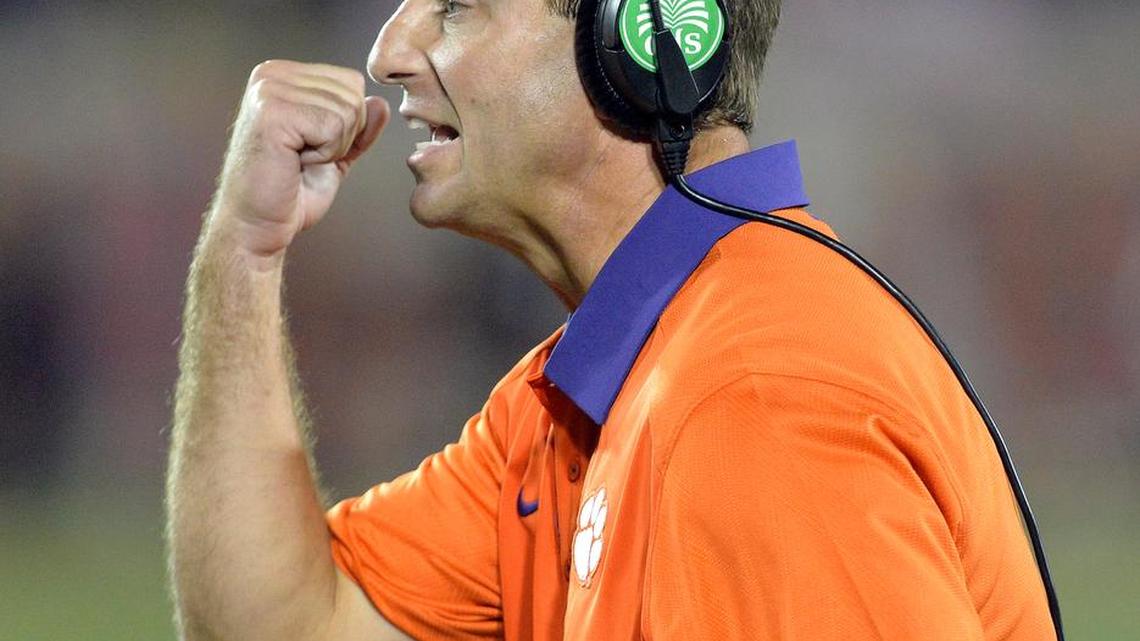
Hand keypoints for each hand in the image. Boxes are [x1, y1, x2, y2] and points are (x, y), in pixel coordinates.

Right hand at [211, 60, 389, 258]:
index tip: (310, 146)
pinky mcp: (272, 112)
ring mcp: (269, 90)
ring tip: (297, 159)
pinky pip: (333, 126)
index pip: (351, 82)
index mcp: (283, 75)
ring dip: (332, 147)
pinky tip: (294, 162)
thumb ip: (359, 127)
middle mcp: (272, 74)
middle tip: (304, 157)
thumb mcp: (336, 154)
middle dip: (343, 136)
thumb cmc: (290, 193)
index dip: (347, 125)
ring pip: (347, 110)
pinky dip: (324, 153)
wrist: (257, 225)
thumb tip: (381, 103)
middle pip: (353, 93)